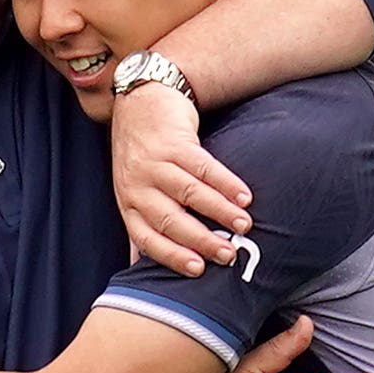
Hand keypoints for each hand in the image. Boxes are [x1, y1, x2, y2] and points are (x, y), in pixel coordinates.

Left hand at [110, 82, 252, 276]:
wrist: (141, 102)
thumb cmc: (141, 155)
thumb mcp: (133, 190)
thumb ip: (143, 224)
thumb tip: (142, 269)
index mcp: (128, 204)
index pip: (147, 238)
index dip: (172, 256)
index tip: (198, 270)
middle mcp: (138, 185)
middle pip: (171, 220)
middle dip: (201, 240)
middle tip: (228, 254)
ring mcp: (154, 162)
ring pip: (190, 193)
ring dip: (221, 211)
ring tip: (245, 225)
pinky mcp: (174, 142)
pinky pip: (204, 167)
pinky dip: (227, 182)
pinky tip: (244, 196)